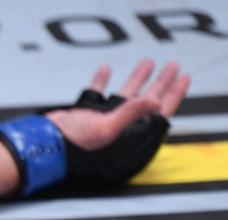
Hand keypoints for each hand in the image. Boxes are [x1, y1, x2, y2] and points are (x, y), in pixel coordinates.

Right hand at [46, 59, 190, 150]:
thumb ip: (131, 113)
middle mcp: (119, 128)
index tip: (183, 78)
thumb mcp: (106, 129)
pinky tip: (106, 70)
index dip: (174, 95)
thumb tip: (155, 102)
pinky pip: (96, 94)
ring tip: (148, 63)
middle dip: (160, 83)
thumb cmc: (73, 147)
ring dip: (137, 78)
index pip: (159, 113)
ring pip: (124, 96)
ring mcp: (102, 121)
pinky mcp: (85, 115)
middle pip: (146, 102)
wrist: (44, 146)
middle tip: (172, 67)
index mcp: (129, 136)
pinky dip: (101, 81)